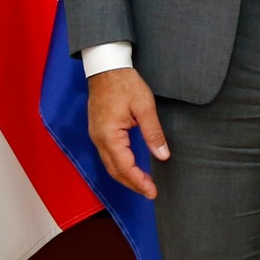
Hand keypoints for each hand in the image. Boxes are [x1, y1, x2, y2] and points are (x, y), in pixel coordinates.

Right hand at [86, 67, 168, 198]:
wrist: (106, 67)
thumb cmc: (125, 83)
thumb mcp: (144, 106)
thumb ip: (153, 133)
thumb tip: (163, 155)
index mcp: (109, 135)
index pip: (125, 167)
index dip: (139, 182)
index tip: (153, 192)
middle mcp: (99, 139)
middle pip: (114, 171)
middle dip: (132, 184)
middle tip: (150, 192)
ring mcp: (96, 135)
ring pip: (109, 164)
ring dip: (125, 176)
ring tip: (143, 183)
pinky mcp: (98, 130)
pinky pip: (107, 155)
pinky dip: (119, 165)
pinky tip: (131, 166)